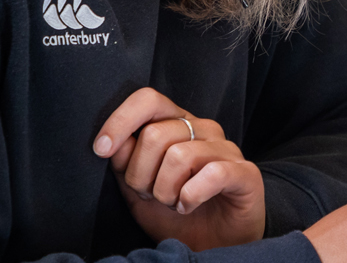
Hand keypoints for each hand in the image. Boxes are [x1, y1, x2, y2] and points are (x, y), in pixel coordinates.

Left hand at [93, 88, 263, 250]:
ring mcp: (226, 149)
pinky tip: (188, 206)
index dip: (120, 121)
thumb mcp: (139, 190)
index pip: (148, 100)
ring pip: (179, 156)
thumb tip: (114, 143)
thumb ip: (124, 163)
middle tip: (150, 195)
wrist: (215, 245)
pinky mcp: (245, 173)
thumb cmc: (177, 214)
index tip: (101, 149)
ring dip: (165, 191)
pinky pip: (211, 174)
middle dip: (140, 175)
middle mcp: (202, 129)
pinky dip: (190, 197)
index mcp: (177, 124)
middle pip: (155, 134)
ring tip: (172, 203)